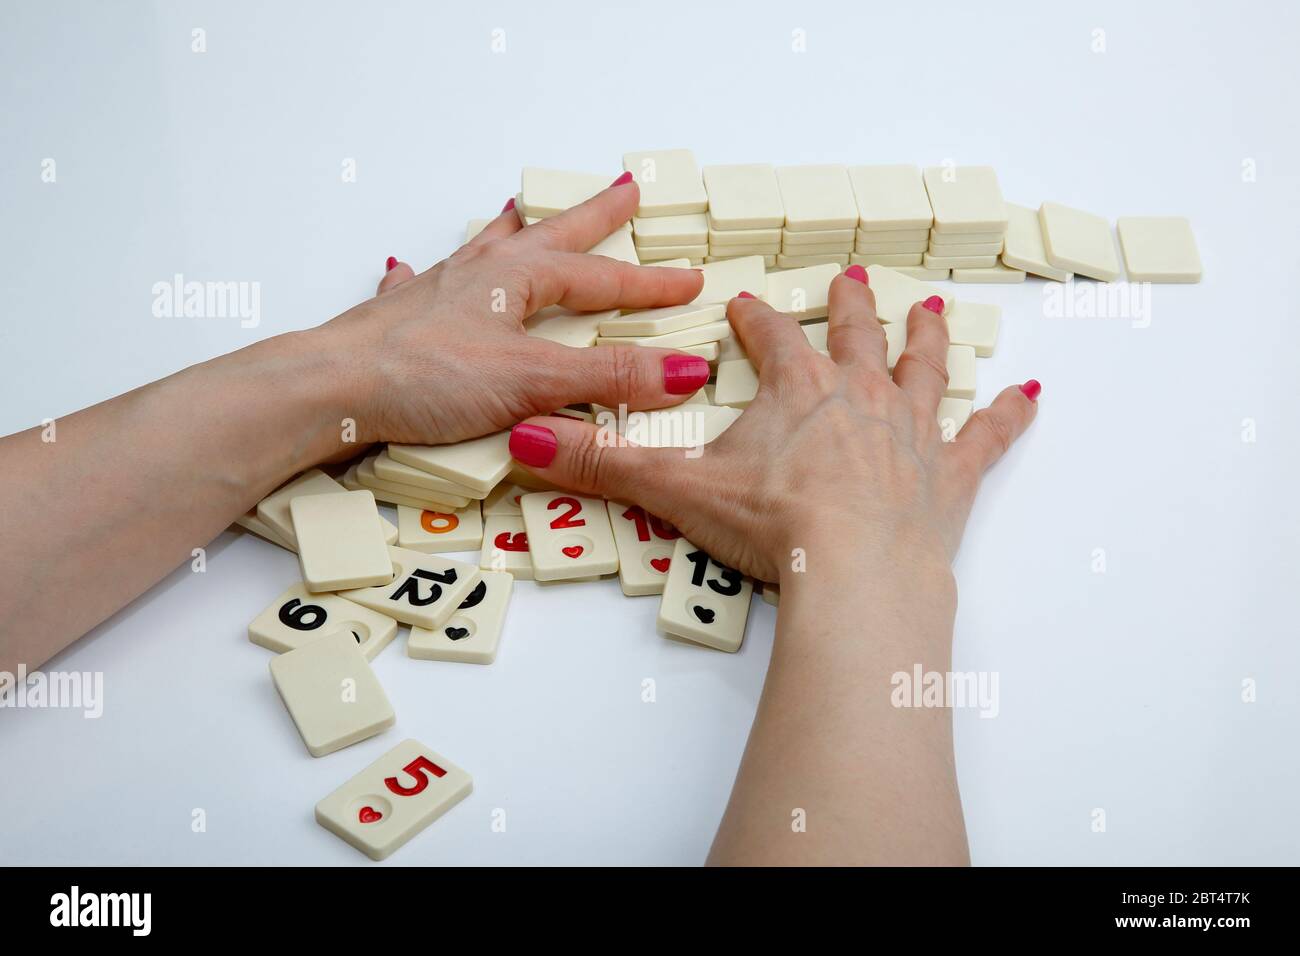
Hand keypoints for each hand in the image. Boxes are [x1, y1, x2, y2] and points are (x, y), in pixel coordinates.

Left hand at [318, 174, 706, 446]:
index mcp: (517, 277)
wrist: (330, 389)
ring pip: (487, 248)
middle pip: (549, 235)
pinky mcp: (400, 321)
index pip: (601, 277)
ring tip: (523, 211)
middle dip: (591, 216)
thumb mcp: (533, 381)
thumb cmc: (423, 375)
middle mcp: (479, 273)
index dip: (649, 283)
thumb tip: (680, 371)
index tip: (688, 281)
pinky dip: (426, 274)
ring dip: (514, 230)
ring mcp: (437, 293)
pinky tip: (409, 269)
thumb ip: (608, 377)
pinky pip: (421, 284)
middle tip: (622, 191)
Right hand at [504, 267, 1038, 584]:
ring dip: (923, 340)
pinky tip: (1030, 395)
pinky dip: (1007, 416)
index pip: (770, 337)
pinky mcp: (949, 477)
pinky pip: (985, 437)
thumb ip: (600, 463)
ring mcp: (910, 433)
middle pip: (853, 337)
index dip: (755, 318)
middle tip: (852, 280)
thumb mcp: (676, 490)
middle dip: (849, 307)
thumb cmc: (775, 526)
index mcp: (797, 390)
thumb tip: (525, 440)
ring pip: (920, 370)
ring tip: (930, 311)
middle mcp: (859, 397)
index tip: (747, 302)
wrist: (854, 575)